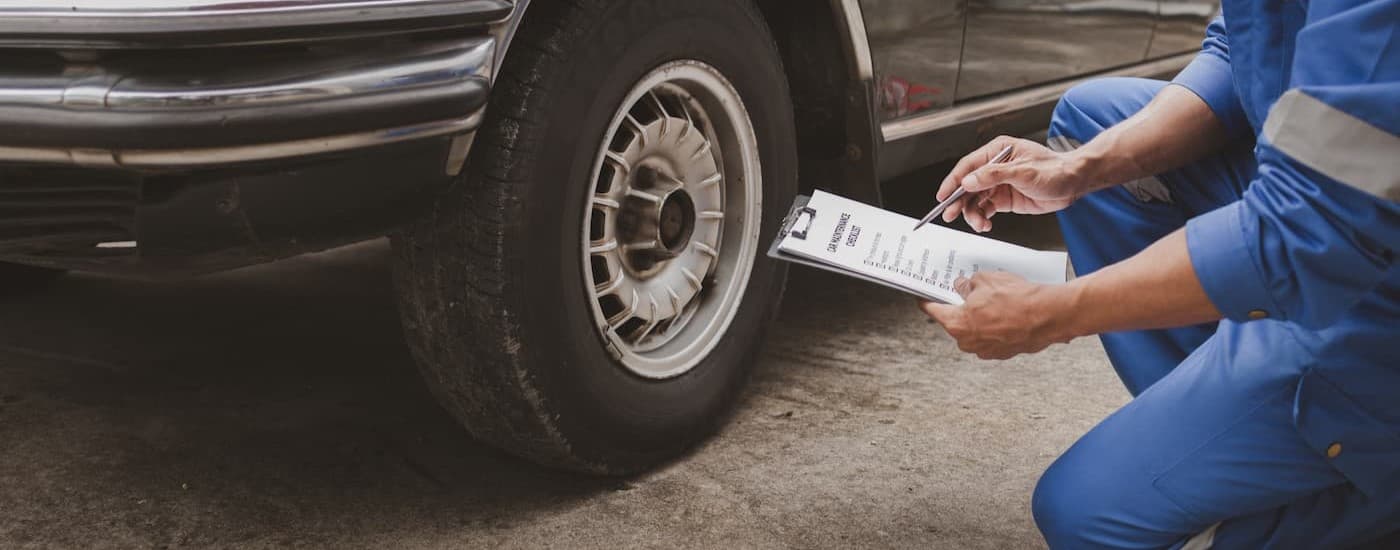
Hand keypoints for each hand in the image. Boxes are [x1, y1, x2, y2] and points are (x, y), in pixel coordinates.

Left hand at [919, 272, 1077, 359]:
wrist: (1049, 315)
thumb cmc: (1017, 299)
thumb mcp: (985, 280)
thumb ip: (968, 285)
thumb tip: (963, 287)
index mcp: (957, 324)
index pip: (933, 311)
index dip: (928, 301)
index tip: (923, 297)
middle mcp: (969, 342)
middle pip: (956, 322)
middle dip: (961, 308)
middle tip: (968, 293)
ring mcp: (987, 350)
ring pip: (976, 330)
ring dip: (980, 318)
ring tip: (995, 300)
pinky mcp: (1004, 353)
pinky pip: (993, 337)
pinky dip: (996, 326)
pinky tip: (1007, 312)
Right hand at [936, 136, 1084, 231]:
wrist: (1074, 183)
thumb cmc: (1055, 170)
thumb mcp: (1023, 171)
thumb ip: (994, 175)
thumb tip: (969, 181)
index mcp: (997, 151)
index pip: (968, 166)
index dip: (953, 181)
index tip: (942, 196)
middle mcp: (994, 167)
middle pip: (967, 185)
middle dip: (958, 201)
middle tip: (950, 214)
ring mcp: (998, 184)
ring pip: (974, 200)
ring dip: (972, 213)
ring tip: (979, 224)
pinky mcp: (1004, 199)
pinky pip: (985, 209)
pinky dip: (982, 218)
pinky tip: (985, 224)